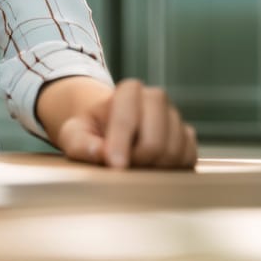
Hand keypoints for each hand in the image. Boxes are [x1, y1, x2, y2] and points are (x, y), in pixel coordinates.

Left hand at [46, 78, 196, 169]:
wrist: (106, 128)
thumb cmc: (89, 130)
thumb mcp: (73, 135)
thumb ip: (80, 144)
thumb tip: (100, 153)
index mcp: (128, 91)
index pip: (128, 118)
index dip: (121, 144)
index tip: (114, 165)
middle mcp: (156, 98)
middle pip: (156, 142)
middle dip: (137, 160)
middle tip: (122, 167)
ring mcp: (175, 117)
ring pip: (174, 153)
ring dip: (153, 168)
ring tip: (134, 165)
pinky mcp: (187, 136)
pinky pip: (187, 159)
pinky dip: (170, 169)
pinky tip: (151, 166)